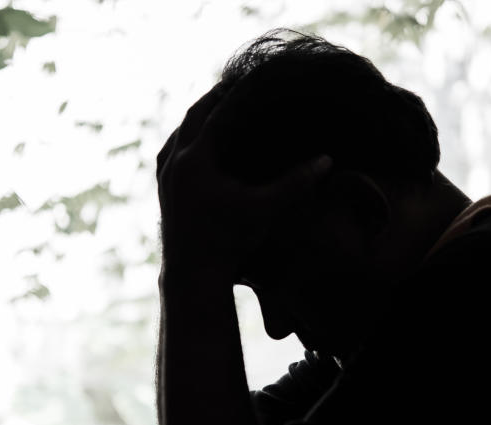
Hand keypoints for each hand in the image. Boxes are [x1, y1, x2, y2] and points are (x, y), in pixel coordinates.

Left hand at [156, 86, 331, 278]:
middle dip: (214, 100)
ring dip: (197, 120)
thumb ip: (296, 183)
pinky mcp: (164, 193)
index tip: (253, 81)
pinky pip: (170, 154)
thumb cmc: (230, 242)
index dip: (237, 94)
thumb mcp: (266, 210)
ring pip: (178, 135)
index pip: (217, 112)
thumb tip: (327, 160)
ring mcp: (165, 179)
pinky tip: (197, 146)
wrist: (194, 276)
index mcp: (196, 159)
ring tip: (216, 110)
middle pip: (193, 117)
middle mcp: (175, 163)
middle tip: (235, 87)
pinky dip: (186, 142)